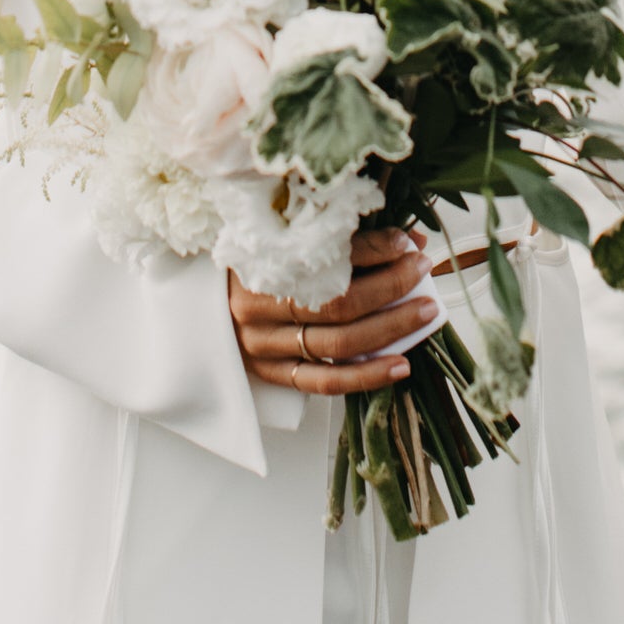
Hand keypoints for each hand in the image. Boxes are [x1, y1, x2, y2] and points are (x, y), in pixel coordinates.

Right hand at [229, 227, 435, 397]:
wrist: (196, 305)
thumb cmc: (250, 263)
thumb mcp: (281, 239)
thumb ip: (339, 239)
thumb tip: (405, 240)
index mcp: (258, 263)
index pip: (327, 257)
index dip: (374, 249)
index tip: (407, 240)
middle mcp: (258, 308)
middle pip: (337, 303)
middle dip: (390, 286)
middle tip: (423, 269)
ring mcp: (264, 347)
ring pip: (337, 345)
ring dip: (390, 329)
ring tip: (426, 311)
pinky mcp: (271, 375)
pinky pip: (324, 383)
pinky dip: (366, 377)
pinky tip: (401, 365)